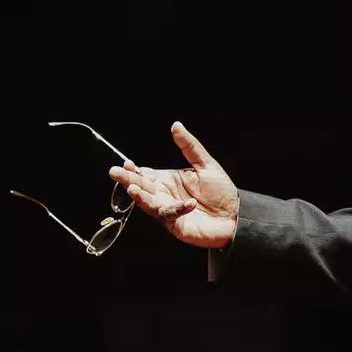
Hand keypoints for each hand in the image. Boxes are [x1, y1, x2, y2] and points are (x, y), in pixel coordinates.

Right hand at [109, 122, 239, 249]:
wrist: (236, 215)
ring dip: (142, 197)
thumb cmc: (221, 192)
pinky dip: (178, 209)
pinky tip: (188, 203)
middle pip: (142, 187)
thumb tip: (176, 126)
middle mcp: (164, 196)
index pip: (145, 174)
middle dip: (128, 180)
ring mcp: (169, 212)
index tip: (126, 163)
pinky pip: (173, 217)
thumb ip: (189, 146)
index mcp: (167, 180)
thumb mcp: (205, 164)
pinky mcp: (178, 226)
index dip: (134, 170)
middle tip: (115, 173)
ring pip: (150, 204)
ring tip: (133, 189)